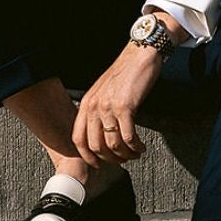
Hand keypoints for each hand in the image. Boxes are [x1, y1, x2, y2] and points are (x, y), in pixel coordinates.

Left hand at [73, 44, 161, 165]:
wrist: (139, 55)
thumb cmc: (124, 74)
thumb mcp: (103, 92)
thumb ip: (98, 112)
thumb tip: (101, 138)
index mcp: (87, 103)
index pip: (79, 138)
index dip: (88, 156)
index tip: (98, 165)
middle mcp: (94, 105)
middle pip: (96, 146)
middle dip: (111, 159)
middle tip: (123, 159)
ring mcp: (108, 106)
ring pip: (113, 145)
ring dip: (126, 155)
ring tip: (135, 153)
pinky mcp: (125, 106)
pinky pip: (128, 137)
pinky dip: (136, 147)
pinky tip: (141, 147)